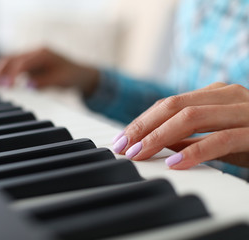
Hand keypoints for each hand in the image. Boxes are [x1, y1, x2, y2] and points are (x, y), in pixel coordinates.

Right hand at [0, 47, 98, 95]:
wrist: (80, 73)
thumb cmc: (72, 76)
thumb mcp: (61, 80)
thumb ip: (44, 82)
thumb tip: (27, 85)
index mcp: (43, 53)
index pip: (22, 63)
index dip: (11, 74)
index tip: (4, 86)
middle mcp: (34, 52)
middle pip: (10, 59)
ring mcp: (29, 57)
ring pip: (8, 62)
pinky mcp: (27, 64)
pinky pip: (11, 67)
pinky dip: (1, 74)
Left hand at [112, 82, 248, 168]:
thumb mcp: (217, 138)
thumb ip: (189, 137)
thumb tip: (152, 144)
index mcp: (217, 93)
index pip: (169, 103)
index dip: (142, 121)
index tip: (122, 139)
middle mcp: (229, 95)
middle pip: (174, 106)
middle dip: (143, 127)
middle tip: (123, 146)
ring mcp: (246, 109)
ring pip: (192, 116)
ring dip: (159, 137)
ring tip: (139, 154)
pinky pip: (222, 138)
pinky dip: (195, 151)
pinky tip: (175, 163)